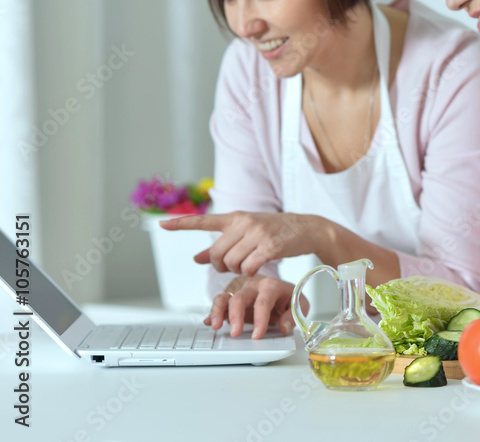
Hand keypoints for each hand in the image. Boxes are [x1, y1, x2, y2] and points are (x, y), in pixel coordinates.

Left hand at [160, 211, 323, 275]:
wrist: (306, 228)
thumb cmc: (274, 231)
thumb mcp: (246, 234)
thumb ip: (221, 245)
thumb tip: (195, 258)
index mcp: (236, 217)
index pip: (203, 220)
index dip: (181, 224)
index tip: (161, 224)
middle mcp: (244, 223)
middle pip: (216, 254)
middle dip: (220, 266)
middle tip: (232, 266)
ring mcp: (257, 233)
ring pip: (231, 263)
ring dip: (237, 271)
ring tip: (248, 265)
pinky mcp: (269, 246)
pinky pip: (248, 268)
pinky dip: (250, 273)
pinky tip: (259, 268)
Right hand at [206, 275, 304, 339]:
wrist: (282, 291)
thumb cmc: (289, 298)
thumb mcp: (299, 305)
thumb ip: (292, 316)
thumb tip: (283, 327)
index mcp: (271, 286)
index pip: (263, 301)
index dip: (260, 319)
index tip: (258, 335)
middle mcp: (254, 287)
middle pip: (240, 297)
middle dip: (236, 316)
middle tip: (235, 333)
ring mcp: (241, 293)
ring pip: (225, 297)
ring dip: (218, 311)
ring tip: (215, 325)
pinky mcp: (233, 300)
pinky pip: (220, 303)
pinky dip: (213, 312)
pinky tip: (209, 322)